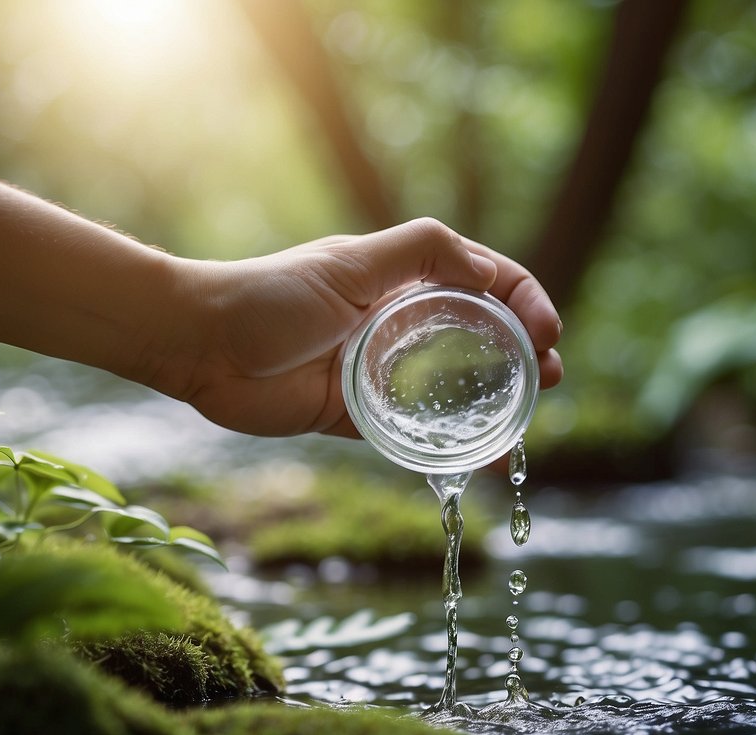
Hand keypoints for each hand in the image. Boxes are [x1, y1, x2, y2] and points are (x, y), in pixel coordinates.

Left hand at [142, 218, 563, 436]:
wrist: (203, 347)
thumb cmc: (270, 297)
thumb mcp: (350, 264)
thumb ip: (420, 252)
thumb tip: (490, 274)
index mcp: (404, 277)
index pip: (486, 279)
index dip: (526, 300)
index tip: (548, 333)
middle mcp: (400, 320)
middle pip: (483, 332)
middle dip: (527, 351)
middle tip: (552, 378)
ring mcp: (383, 368)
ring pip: (456, 383)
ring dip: (498, 398)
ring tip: (528, 419)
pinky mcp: (360, 412)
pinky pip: (417, 430)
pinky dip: (451, 446)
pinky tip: (481, 462)